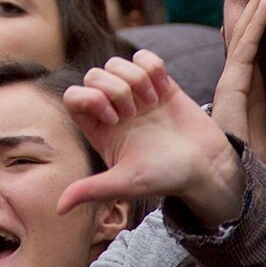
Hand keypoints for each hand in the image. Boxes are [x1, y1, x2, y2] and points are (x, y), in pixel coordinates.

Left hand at [59, 50, 243, 226]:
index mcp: (100, 130)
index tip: (113, 119)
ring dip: (134, 77)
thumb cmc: (165, 178)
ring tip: (152, 102)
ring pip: (117, 63)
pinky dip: (152, 67)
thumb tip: (59, 209)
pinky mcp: (160, 82)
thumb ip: (91, 189)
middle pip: (93, 75)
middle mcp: (114, 109)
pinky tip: (163, 89)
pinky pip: (144, 57)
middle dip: (114, 88)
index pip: (74, 97)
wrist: (206, 167)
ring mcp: (137, 95)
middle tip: (135, 112)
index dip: (88, 99)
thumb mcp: (125, 183)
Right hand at [213, 0, 265, 167]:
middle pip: (252, 30)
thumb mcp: (264, 118)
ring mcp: (232, 78)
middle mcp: (237, 75)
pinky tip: (265, 6)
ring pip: (246, 33)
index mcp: (247, 81)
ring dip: (260, 3)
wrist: (235, 175)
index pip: (260, 40)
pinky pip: (245, 48)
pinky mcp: (231, 84)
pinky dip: (255, 26)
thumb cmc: (252, 152)